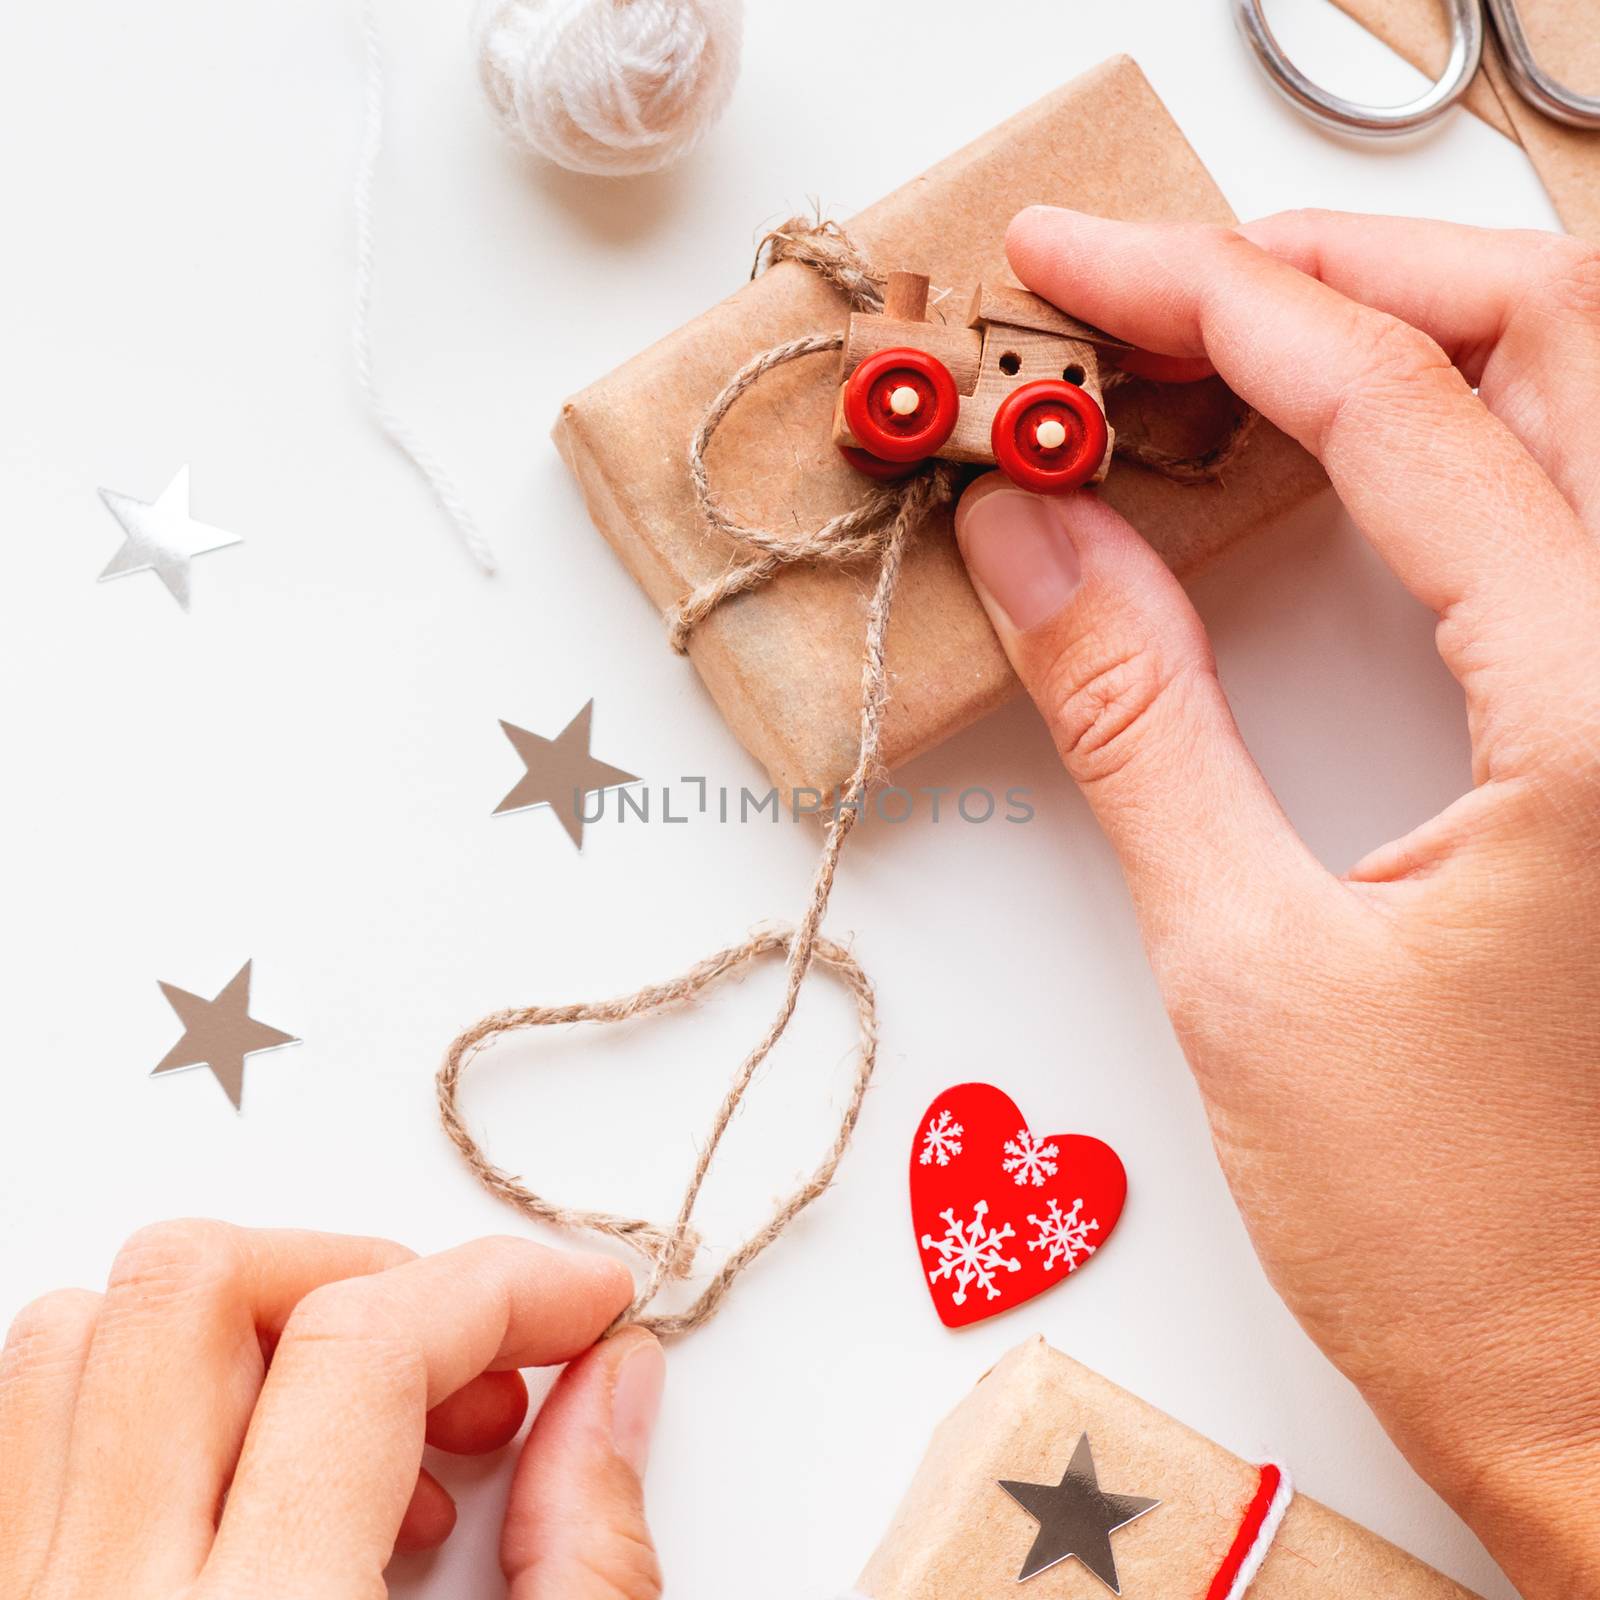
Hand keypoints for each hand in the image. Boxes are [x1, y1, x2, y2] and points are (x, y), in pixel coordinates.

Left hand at [0, 1223, 664, 1598]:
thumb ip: (589, 1562)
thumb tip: (608, 1382)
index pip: (357, 1356)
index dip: (499, 1288)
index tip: (580, 1303)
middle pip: (187, 1293)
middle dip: (363, 1277)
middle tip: (467, 1371)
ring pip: (74, 1336)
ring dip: (242, 1328)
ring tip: (351, 1435)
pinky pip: (24, 1432)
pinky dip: (144, 1401)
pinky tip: (247, 1488)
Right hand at [954, 208, 1599, 1598]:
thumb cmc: (1460, 1239)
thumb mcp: (1247, 965)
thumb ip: (1134, 718)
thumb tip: (1032, 532)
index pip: (1400, 407)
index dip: (1209, 303)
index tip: (1073, 269)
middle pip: (1545, 327)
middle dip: (1325, 268)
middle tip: (1146, 282)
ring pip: (1580, 397)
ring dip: (1398, 330)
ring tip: (1220, 337)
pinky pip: (1571, 514)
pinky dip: (1446, 439)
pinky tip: (1331, 464)